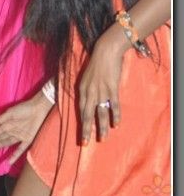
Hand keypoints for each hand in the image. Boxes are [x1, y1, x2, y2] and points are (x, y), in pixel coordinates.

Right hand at [0, 91, 52, 165]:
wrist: (38, 108)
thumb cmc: (23, 108)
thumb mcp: (10, 113)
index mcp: (7, 125)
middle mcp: (12, 131)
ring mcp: (19, 136)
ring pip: (7, 142)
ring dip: (0, 145)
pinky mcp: (28, 140)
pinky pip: (21, 149)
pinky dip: (15, 155)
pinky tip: (9, 162)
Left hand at [79, 28, 124, 144]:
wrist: (105, 51)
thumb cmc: (96, 64)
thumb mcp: (86, 77)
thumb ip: (86, 90)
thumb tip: (86, 101)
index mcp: (82, 90)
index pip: (80, 110)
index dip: (81, 123)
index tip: (81, 135)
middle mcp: (89, 92)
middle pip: (87, 115)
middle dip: (86, 130)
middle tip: (85, 143)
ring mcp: (101, 91)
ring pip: (100, 113)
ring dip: (101, 127)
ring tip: (102, 138)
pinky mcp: (112, 88)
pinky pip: (113, 105)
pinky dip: (115, 115)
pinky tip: (116, 124)